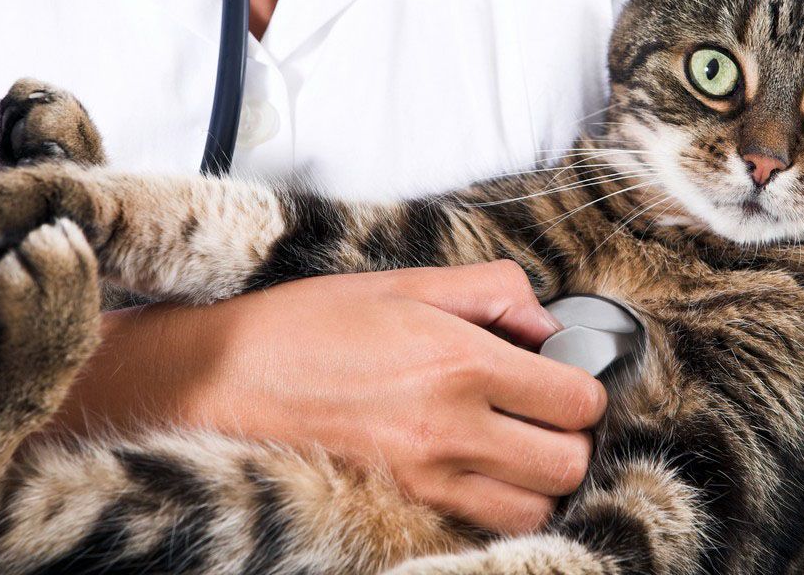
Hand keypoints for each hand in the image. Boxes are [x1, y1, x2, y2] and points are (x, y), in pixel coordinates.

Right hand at [55, 262, 607, 533]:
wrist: (220, 383)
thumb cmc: (305, 325)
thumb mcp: (402, 281)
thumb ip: (489, 290)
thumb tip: (545, 320)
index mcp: (458, 360)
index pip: (575, 398)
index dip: (582, 383)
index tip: (563, 372)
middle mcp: (450, 427)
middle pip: (568, 462)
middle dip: (570, 435)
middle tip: (544, 409)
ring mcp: (425, 478)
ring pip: (534, 506)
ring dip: (538, 476)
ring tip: (513, 441)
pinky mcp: (401, 506)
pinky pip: (481, 524)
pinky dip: (496, 503)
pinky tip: (476, 467)